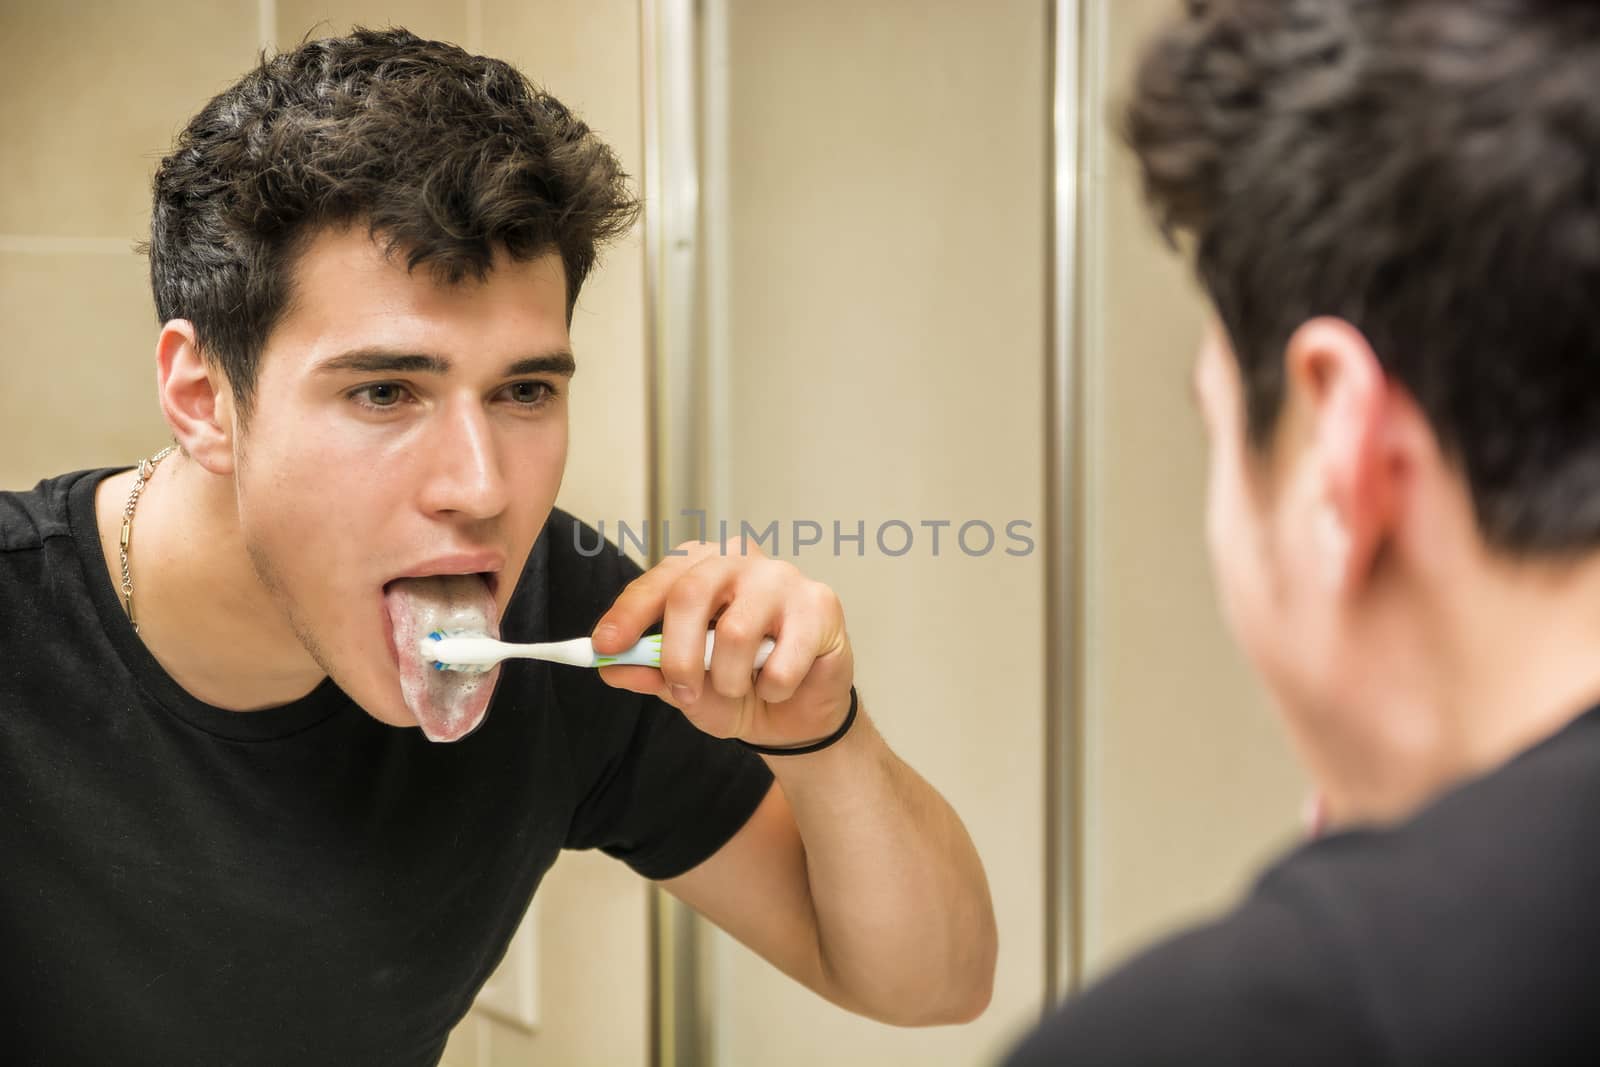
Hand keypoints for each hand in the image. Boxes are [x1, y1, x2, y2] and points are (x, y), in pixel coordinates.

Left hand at [591, 540, 854, 748]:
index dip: (628, 614)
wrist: (796, 716)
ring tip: (741, 689)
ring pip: (735, 632)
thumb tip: (610, 666)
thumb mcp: (684, 687)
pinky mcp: (820, 603)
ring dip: (729, 680)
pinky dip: (773, 689)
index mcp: (700, 567)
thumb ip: (649, 672)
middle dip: (678, 657)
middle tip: (682, 693)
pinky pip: (782, 659)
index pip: (659, 581)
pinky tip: (780, 686)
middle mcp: (739, 559)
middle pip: (690, 594)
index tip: (605, 647)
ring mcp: (782, 576)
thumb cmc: (738, 687)